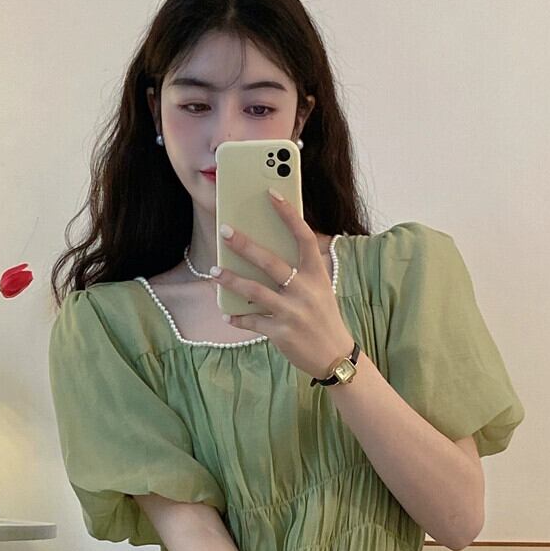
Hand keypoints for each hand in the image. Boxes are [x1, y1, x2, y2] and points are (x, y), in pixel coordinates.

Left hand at [213, 193, 353, 379]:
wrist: (335, 356)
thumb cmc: (322, 317)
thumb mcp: (319, 290)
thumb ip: (299, 272)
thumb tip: (263, 253)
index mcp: (317, 275)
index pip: (304, 237)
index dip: (288, 214)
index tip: (271, 194)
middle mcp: (306, 290)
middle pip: (271, 262)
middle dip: (245, 245)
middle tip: (225, 230)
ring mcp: (293, 312)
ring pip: (255, 291)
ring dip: (232, 280)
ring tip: (214, 270)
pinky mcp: (281, 333)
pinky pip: (253, 321)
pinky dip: (237, 317)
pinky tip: (226, 313)